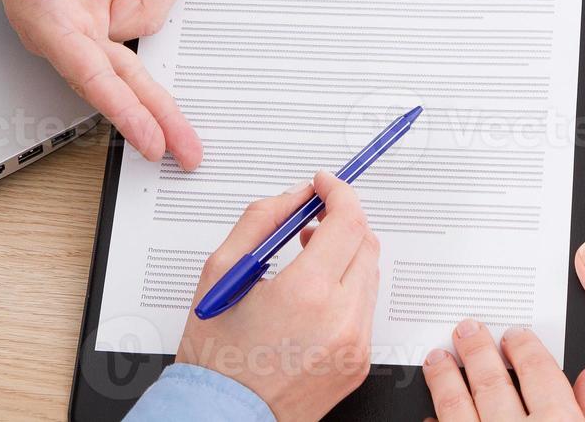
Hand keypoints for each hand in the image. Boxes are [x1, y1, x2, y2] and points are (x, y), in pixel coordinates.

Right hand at [177, 171, 379, 420]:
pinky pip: (365, 310)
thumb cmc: (215, 357)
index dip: (338, 193)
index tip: (324, 185)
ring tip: (307, 262)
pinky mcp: (359, 362)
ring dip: (345, 257)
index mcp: (307, 294)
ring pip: (369, 276)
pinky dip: (346, 292)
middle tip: (311, 223)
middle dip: (343, 223)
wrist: (222, 418)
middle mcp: (341, 320)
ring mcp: (355, 344)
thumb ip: (261, 221)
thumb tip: (295, 197)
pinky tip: (313, 298)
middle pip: (365, 244)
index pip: (348, 221)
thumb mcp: (223, 273)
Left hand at [422, 319, 584, 420]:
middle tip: (467, 329)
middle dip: (477, 350)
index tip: (514, 335)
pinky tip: (429, 409)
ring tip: (437, 358)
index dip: (523, 347)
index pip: (538, 372)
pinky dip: (433, 419)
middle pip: (491, 382)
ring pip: (455, 406)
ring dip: (444, 378)